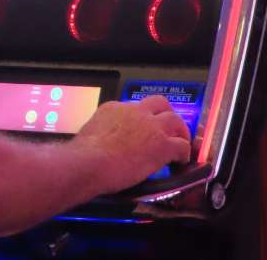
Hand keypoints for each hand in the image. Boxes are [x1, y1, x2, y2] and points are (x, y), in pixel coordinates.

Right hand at [70, 95, 191, 194]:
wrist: (89, 162)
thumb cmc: (83, 155)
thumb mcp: (89, 134)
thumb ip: (101, 134)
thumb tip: (103, 143)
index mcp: (114, 109)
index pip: (133, 108)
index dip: (140, 119)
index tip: (140, 129)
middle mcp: (134, 112)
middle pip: (159, 104)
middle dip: (166, 114)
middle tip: (168, 128)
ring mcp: (151, 127)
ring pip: (175, 120)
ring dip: (180, 132)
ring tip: (180, 143)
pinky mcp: (162, 145)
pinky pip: (182, 146)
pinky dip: (183, 153)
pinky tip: (180, 161)